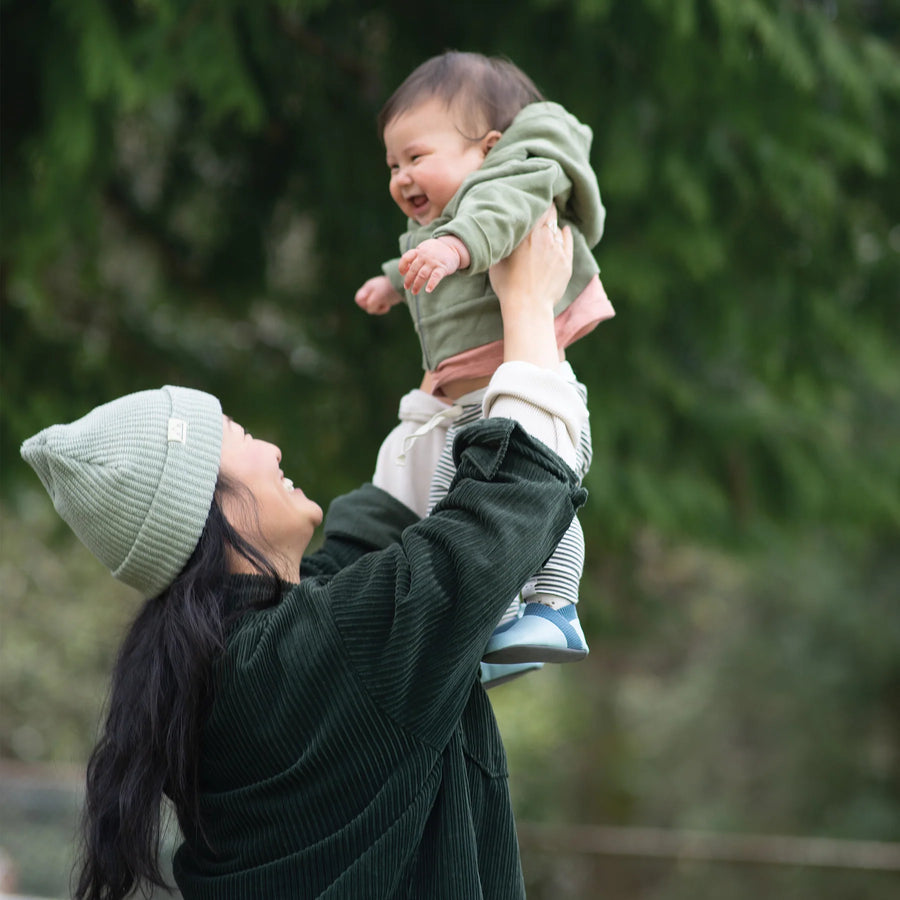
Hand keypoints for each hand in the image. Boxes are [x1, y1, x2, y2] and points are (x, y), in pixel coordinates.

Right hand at [355, 276, 402, 314]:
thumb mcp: (378, 297)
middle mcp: (370, 292)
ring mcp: (376, 296)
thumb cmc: (388, 290)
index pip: (358, 299)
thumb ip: (371, 304)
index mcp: (367, 288)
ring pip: (372, 308)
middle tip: (380, 304)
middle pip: (365, 305)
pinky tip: (388, 306)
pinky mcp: (382, 299)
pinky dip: (383, 309)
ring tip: (386, 305)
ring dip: (378, 309)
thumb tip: (370, 310)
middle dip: (372, 308)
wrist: (402, 285)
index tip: (372, 303)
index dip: (363, 304)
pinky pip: (378, 308)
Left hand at [398, 236, 468, 294]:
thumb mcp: (423, 250)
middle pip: (413, 269)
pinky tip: (428, 290)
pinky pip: (435, 277)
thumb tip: (404, 271)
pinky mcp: (442, 267)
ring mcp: (433, 262)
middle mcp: (425, 256)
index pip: (406, 258)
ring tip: (414, 292)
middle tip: (406, 287)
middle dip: (408, 280)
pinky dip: (431, 284)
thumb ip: (414, 258)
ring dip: (417, 285)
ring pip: (422, 275)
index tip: (402, 274)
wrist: (453, 248)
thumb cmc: (435, 251)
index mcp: (419, 251)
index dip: (402, 266)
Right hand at [489, 206, 572, 368]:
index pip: (536, 208)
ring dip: (553, 224)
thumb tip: (505, 231)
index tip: (534, 198)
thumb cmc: (508, 285)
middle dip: (547, 208)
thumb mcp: (498, 259)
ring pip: (557, 228)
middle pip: (549, 214)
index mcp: (526, 233)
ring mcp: (557, 248)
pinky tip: (564, 231)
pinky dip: (566, 234)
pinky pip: (568, 240)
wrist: (528, 306)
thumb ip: (505, 242)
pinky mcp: (566, 261)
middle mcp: (544, 236)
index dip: (536, 201)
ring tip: (549, 222)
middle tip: (543, 205)